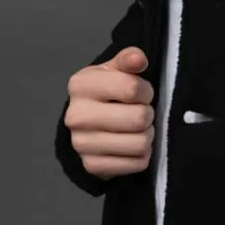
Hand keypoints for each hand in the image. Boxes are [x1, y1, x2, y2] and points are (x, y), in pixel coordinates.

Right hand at [65, 46, 154, 178]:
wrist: (86, 124)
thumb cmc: (106, 92)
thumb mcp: (115, 70)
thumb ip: (128, 59)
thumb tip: (139, 59)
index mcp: (81, 85)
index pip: (132, 88)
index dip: (146, 91)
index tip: (142, 93)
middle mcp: (76, 116)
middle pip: (139, 118)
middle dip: (148, 114)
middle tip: (141, 112)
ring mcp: (82, 144)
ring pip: (141, 144)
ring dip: (147, 136)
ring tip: (138, 129)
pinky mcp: (92, 166)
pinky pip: (138, 164)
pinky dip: (142, 155)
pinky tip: (131, 146)